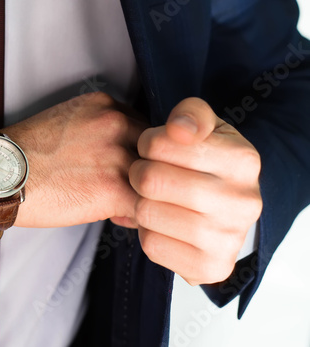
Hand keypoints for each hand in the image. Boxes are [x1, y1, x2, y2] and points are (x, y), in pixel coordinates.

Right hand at [0, 92, 147, 229]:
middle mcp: (117, 123)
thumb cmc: (26, 152)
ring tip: (120, 205)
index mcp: (106, 105)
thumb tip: (121, 156)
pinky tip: (115, 217)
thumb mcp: (67, 121)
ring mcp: (118, 155)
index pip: (145, 128)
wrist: (1, 174)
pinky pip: (145, 206)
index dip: (138, 151)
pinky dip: (136, 216)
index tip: (126, 166)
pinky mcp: (113, 188)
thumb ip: (99, 129)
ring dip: (141, 195)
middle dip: (144, 172)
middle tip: (127, 188)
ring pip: (154, 180)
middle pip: (154, 152)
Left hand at [120, 97, 261, 284]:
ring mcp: (229, 239)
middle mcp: (242, 202)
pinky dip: (147, 232)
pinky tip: (163, 223)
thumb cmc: (207, 162)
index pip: (160, 144)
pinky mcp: (211, 268)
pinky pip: (151, 246)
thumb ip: (190, 114)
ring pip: (146, 213)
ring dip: (141, 203)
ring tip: (155, 198)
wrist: (224, 208)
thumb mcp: (204, 128)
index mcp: (243, 160)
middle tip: (146, 174)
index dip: (147, 144)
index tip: (154, 149)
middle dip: (138, 173)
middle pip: (150, 180)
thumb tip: (178, 130)